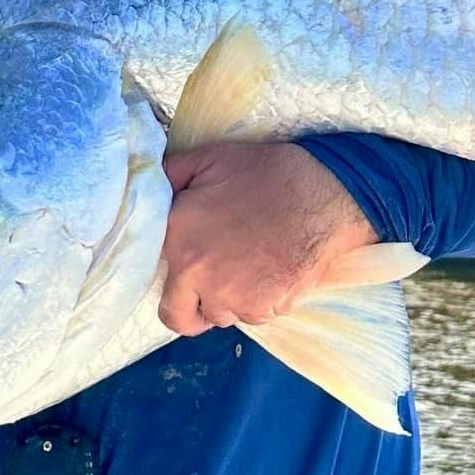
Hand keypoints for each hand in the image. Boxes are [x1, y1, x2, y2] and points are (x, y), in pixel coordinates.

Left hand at [159, 140, 377, 336]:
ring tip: (250, 266)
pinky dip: (260, 301)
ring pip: (220, 316)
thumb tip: (147, 189)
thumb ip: (171, 175)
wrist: (327, 196)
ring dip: (228, 300)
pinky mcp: (263, 310)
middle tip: (215, 280)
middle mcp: (196, 274)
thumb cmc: (271, 174)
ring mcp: (230, 297)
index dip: (174, 272)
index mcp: (177, 236)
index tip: (188, 263)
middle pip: (181, 316)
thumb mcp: (213, 158)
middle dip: (193, 304)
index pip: (156, 278)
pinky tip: (273, 271)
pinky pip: (253, 316)